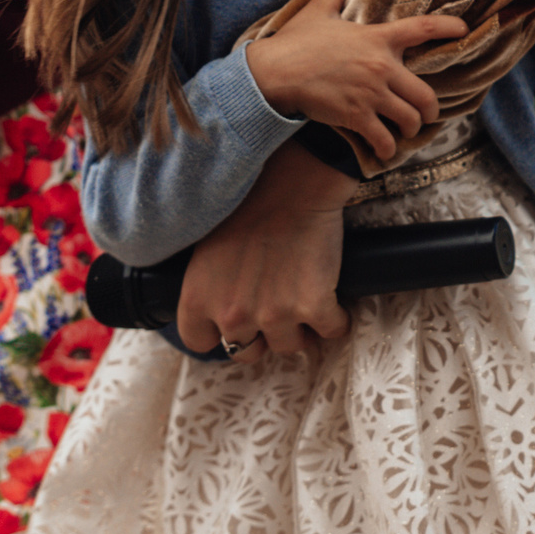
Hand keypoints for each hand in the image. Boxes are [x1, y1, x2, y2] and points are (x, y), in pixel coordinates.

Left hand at [177, 141, 358, 361]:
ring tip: (306, 301)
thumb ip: (208, 286)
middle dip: (261, 334)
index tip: (236, 320)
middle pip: (247, 351)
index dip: (220, 333)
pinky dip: (336, 319)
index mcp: (198, 299)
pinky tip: (335, 302)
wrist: (293, 182)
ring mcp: (274, 314)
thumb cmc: (249, 204)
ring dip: (299, 329)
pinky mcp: (314, 306)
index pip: (200, 342)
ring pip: (290, 346)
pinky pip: (331, 331)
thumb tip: (219, 310)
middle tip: (275, 308)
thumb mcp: (206, 248)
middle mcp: (232, 315)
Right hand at [244, 0, 468, 159]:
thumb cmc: (296, 41)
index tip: (464, 30)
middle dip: (430, 110)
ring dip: (411, 129)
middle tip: (426, 114)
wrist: (274, 73)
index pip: (423, 29)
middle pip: (425, 94)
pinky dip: (388, 149)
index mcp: (377, 38)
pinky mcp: (356, 116)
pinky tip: (385, 150)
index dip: (449, 28)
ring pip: (410, 119)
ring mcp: (370, 94)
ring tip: (405, 131)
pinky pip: (385, 140)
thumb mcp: (319, 7)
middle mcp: (381, 66)